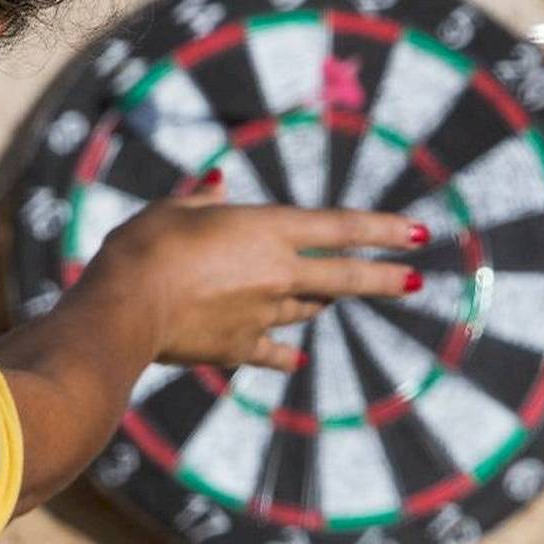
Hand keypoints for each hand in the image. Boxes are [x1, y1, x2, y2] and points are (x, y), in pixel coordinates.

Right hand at [72, 173, 425, 371]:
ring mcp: (262, 315)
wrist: (126, 310)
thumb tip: (219, 183)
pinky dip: (286, 354)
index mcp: (267, 230)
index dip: (382, 229)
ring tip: (330, 301)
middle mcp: (276, 274)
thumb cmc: (146, 246)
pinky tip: (296, 359)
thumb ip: (204, 199)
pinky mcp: (239, 348)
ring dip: (320, 303)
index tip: (417, 234)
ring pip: (306, 310)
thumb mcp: (173, 209)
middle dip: (385, 279)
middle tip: (415, 281)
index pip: (340, 227)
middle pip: (344, 278)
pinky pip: (273, 351)